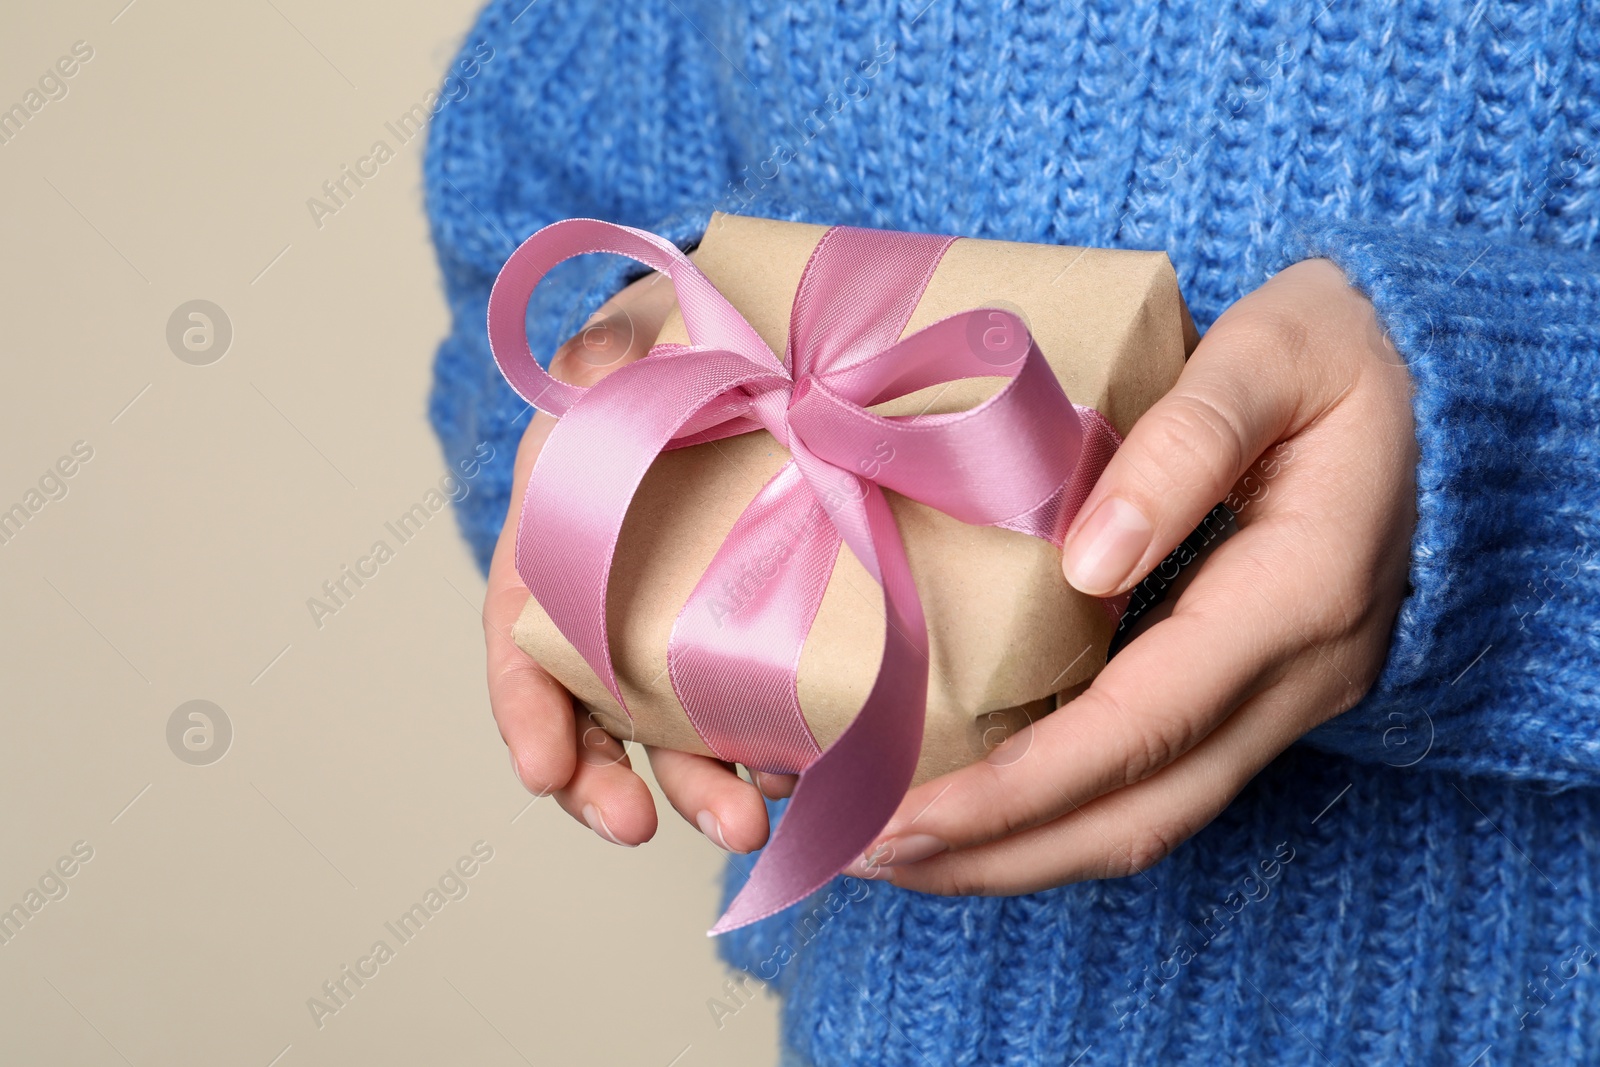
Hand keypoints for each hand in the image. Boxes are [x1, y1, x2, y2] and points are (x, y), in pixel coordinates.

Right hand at [485, 270, 795, 853]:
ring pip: (675, 734)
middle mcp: (609, 612)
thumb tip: (596, 364)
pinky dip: (771, 749)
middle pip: (593, 719)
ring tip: (748, 823)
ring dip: (702, 789)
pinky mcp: (752, 639)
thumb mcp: (627, 351)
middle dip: (613, 785)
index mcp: (555, 553)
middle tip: (646, 826)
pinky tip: (808, 771)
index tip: (543, 771)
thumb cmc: (665, 365)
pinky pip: (754, 708)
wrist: (742, 366)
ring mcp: (680, 634)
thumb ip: (603, 363)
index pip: (519, 644)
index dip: (524, 712)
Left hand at [849, 258, 1417, 892]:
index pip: (1140, 728)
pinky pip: (1157, 785)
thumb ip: (1187, 442)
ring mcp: (1287, 699)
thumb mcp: (1274, 353)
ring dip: (1020, 855)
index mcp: (1299, 595)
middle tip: (862, 851)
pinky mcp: (1259, 696)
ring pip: (1149, 822)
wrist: (1439, 386)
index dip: (1018, 788)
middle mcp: (1299, 678)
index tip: (904, 813)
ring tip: (897, 850)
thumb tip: (1089, 559)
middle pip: (1138, 816)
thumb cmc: (1343, 350)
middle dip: (996, 854)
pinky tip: (978, 802)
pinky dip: (1060, 812)